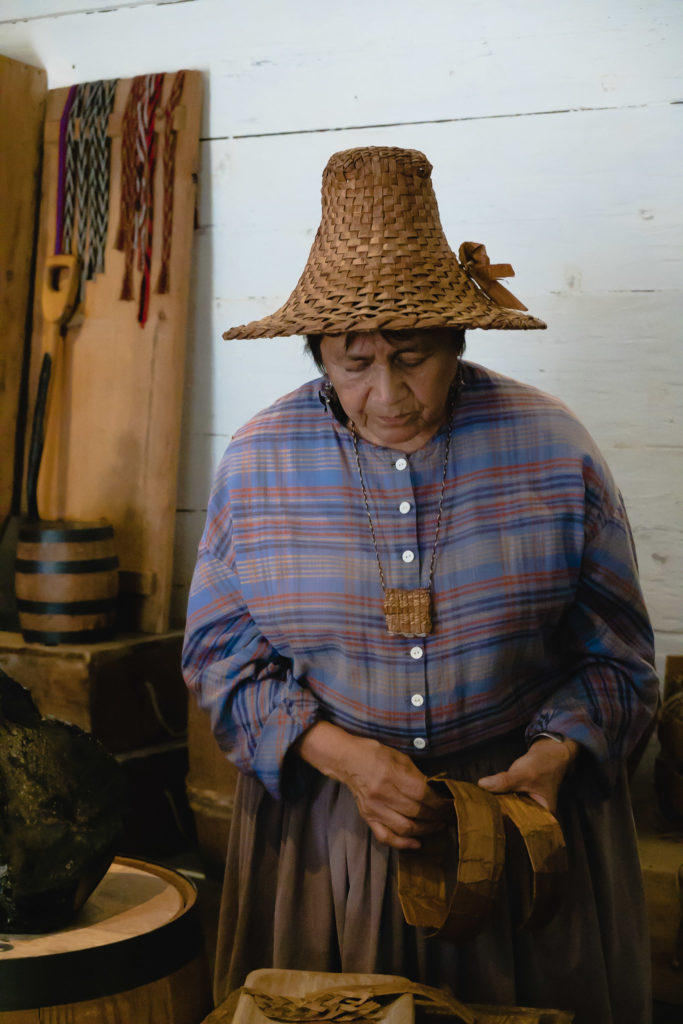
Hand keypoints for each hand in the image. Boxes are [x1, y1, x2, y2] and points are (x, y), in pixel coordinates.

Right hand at [294, 722, 446, 849]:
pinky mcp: (368, 817)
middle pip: (416, 812)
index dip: (439, 802)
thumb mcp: (399, 757)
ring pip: (405, 827)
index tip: (449, 803)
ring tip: (437, 826)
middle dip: (436, 816)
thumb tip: (435, 791)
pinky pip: (386, 837)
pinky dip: (403, 844)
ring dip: (426, 830)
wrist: (347, 760)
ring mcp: (374, 809)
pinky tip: (417, 843)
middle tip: (447, 815)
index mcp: (391, 775)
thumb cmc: (376, 754)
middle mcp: (382, 794)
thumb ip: (416, 775)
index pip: (422, 794)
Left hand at [477, 737, 578, 813]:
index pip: (521, 825)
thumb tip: (483, 785)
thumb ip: (505, 781)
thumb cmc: (544, 764)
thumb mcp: (524, 773)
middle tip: (481, 809)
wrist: (549, 752)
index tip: (488, 817)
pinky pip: (506, 799)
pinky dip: (498, 796)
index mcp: (543, 815)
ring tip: (481, 803)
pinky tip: (487, 795)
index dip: (504, 823)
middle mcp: (535, 813)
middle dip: (497, 813)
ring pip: (508, 808)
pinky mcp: (518, 796)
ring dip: (496, 804)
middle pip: (513, 818)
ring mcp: (526, 804)